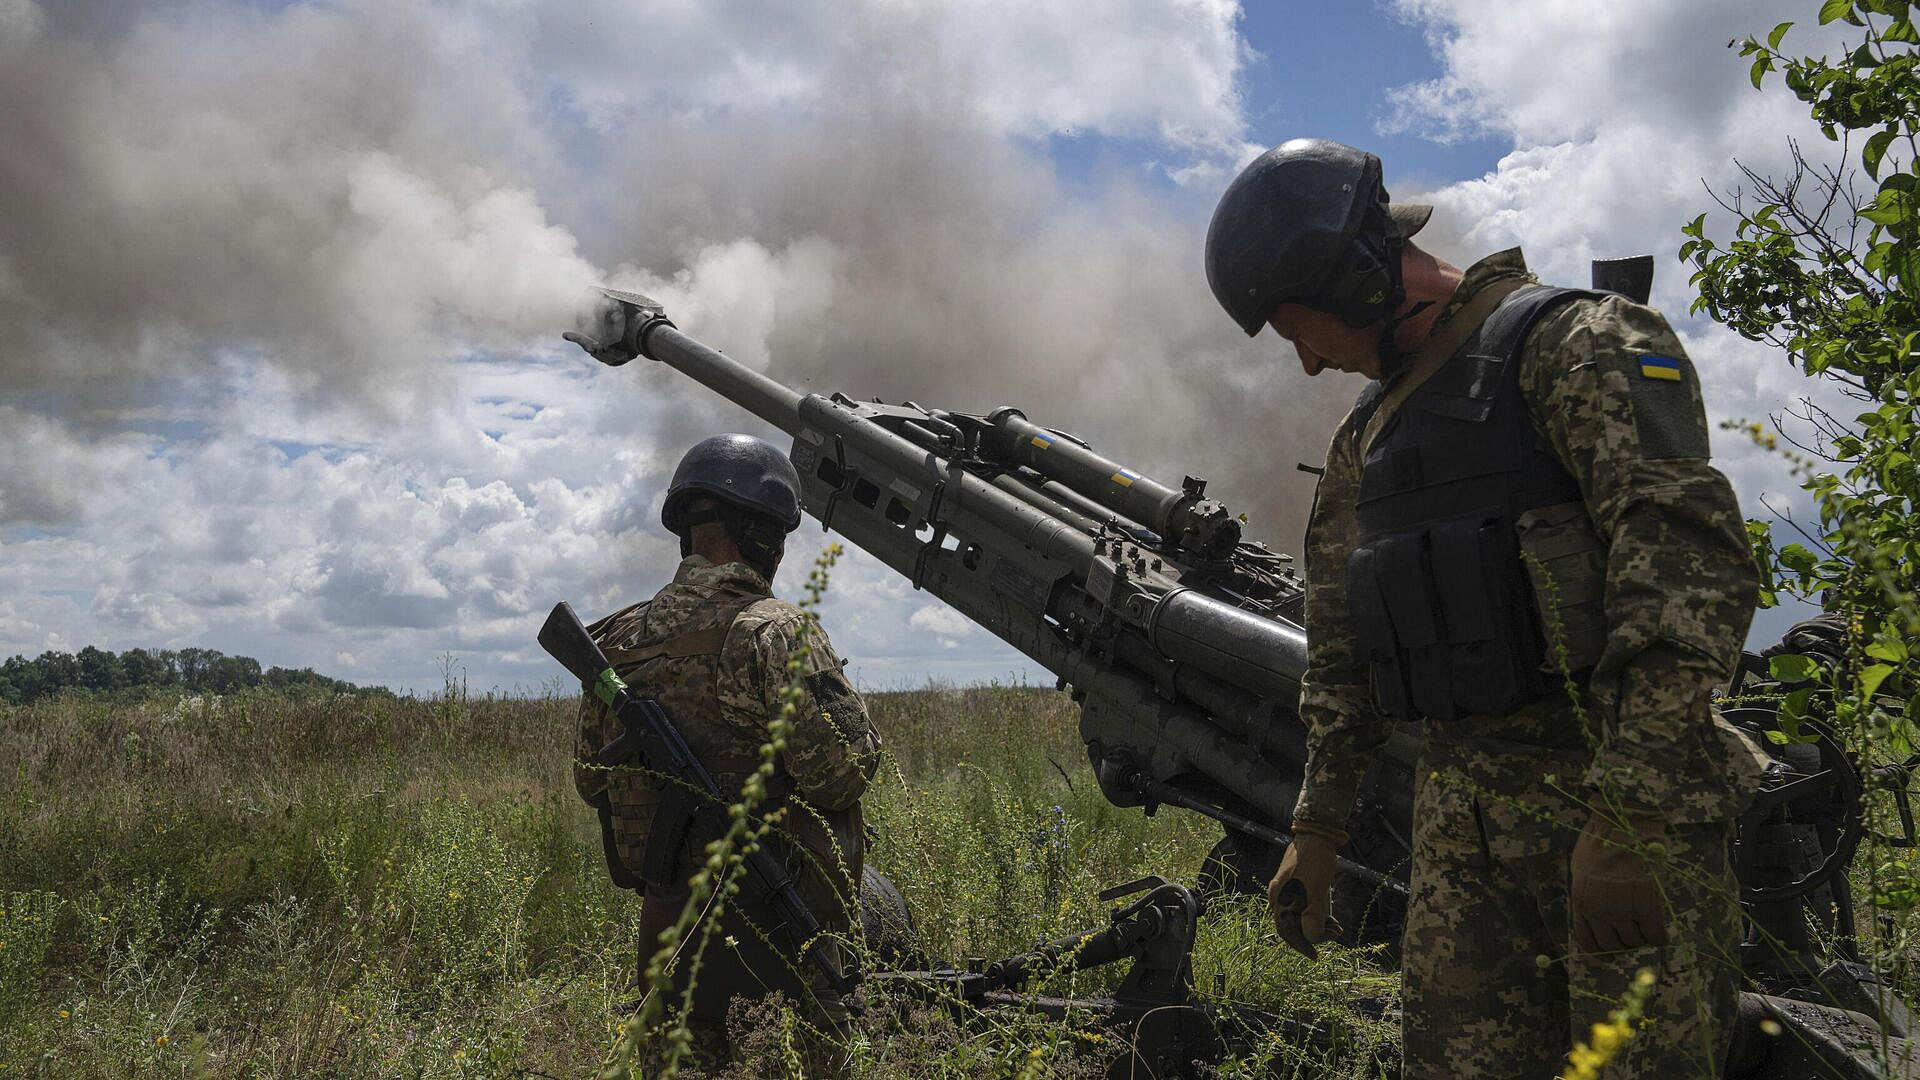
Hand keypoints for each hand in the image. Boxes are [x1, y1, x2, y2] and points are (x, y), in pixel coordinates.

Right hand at [1268, 822, 1347, 957]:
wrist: (1317, 833)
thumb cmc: (1315, 861)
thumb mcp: (1316, 892)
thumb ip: (1313, 918)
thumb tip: (1313, 939)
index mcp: (1279, 899)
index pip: (1287, 932)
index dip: (1302, 946)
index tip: (1315, 956)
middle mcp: (1279, 896)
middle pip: (1293, 925)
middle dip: (1313, 934)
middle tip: (1334, 933)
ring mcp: (1286, 889)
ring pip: (1300, 916)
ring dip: (1317, 924)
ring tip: (1336, 926)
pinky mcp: (1296, 884)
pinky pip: (1304, 906)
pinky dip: (1316, 914)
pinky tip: (1330, 915)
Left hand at [1569, 809, 1670, 951]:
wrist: (1624, 823)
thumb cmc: (1602, 840)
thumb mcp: (1581, 869)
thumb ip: (1587, 895)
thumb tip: (1594, 917)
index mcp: (1581, 902)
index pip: (1588, 942)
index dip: (1602, 950)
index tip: (1613, 947)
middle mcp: (1599, 911)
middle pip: (1613, 946)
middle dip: (1624, 942)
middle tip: (1634, 930)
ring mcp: (1622, 910)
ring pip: (1635, 943)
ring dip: (1642, 937)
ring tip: (1645, 921)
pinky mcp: (1647, 906)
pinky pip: (1656, 936)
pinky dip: (1659, 936)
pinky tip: (1660, 925)